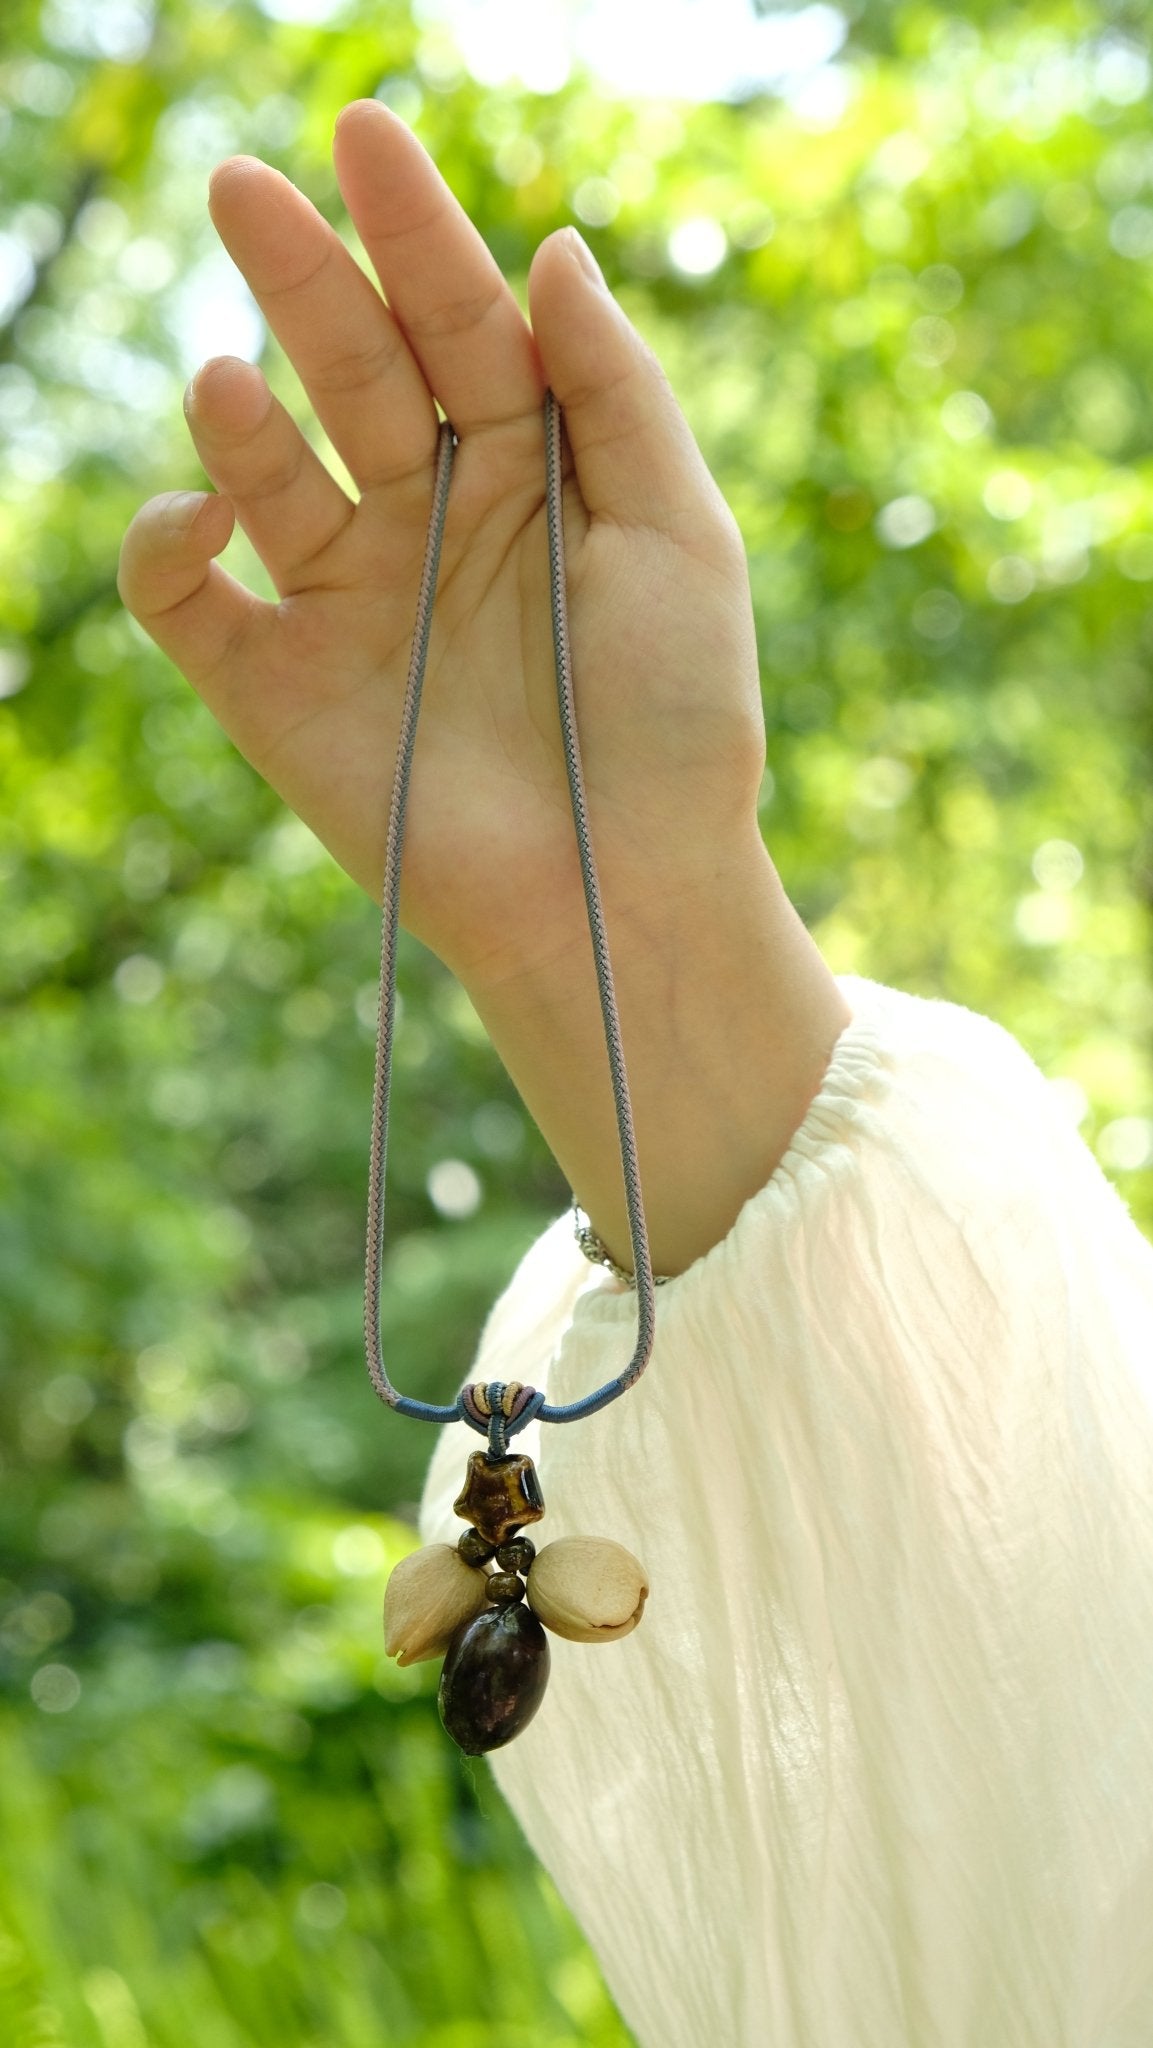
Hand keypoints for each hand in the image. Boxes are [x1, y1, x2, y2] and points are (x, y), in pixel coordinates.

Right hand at [118, 99, 767, 992]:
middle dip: (304, 279)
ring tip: (231, 381)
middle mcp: (430, 520)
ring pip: (267, 470)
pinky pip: (190, 599)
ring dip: (241, 417)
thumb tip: (552, 249)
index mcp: (530, 472)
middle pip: (356, 374)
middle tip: (244, 188)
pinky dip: (171, 547)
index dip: (416, 232)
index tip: (364, 136)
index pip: (461, 324)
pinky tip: (205, 514)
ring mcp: (347, 601)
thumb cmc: (673, 721)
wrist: (622, 895)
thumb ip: (614, 391)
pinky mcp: (276, 689)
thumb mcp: (682, 535)